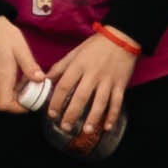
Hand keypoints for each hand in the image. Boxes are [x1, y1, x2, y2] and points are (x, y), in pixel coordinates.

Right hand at [0, 17, 49, 117]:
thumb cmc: (4, 36)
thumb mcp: (21, 49)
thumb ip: (31, 67)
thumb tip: (41, 80)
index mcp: (0, 78)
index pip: (5, 105)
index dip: (18, 108)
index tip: (30, 101)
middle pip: (5, 102)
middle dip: (20, 98)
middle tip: (30, 85)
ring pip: (1, 96)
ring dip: (13, 92)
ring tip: (21, 77)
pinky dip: (6, 87)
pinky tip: (12, 74)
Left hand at [39, 32, 134, 148]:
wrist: (122, 37)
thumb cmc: (96, 45)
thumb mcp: (75, 53)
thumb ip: (60, 67)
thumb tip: (45, 79)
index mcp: (79, 65)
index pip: (64, 86)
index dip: (56, 101)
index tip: (51, 113)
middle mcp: (93, 74)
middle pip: (81, 97)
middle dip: (71, 114)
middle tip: (65, 126)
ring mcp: (108, 80)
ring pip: (100, 102)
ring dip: (93, 118)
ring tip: (85, 131)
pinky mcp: (120, 84)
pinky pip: (117, 102)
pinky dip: (112, 115)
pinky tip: (107, 127)